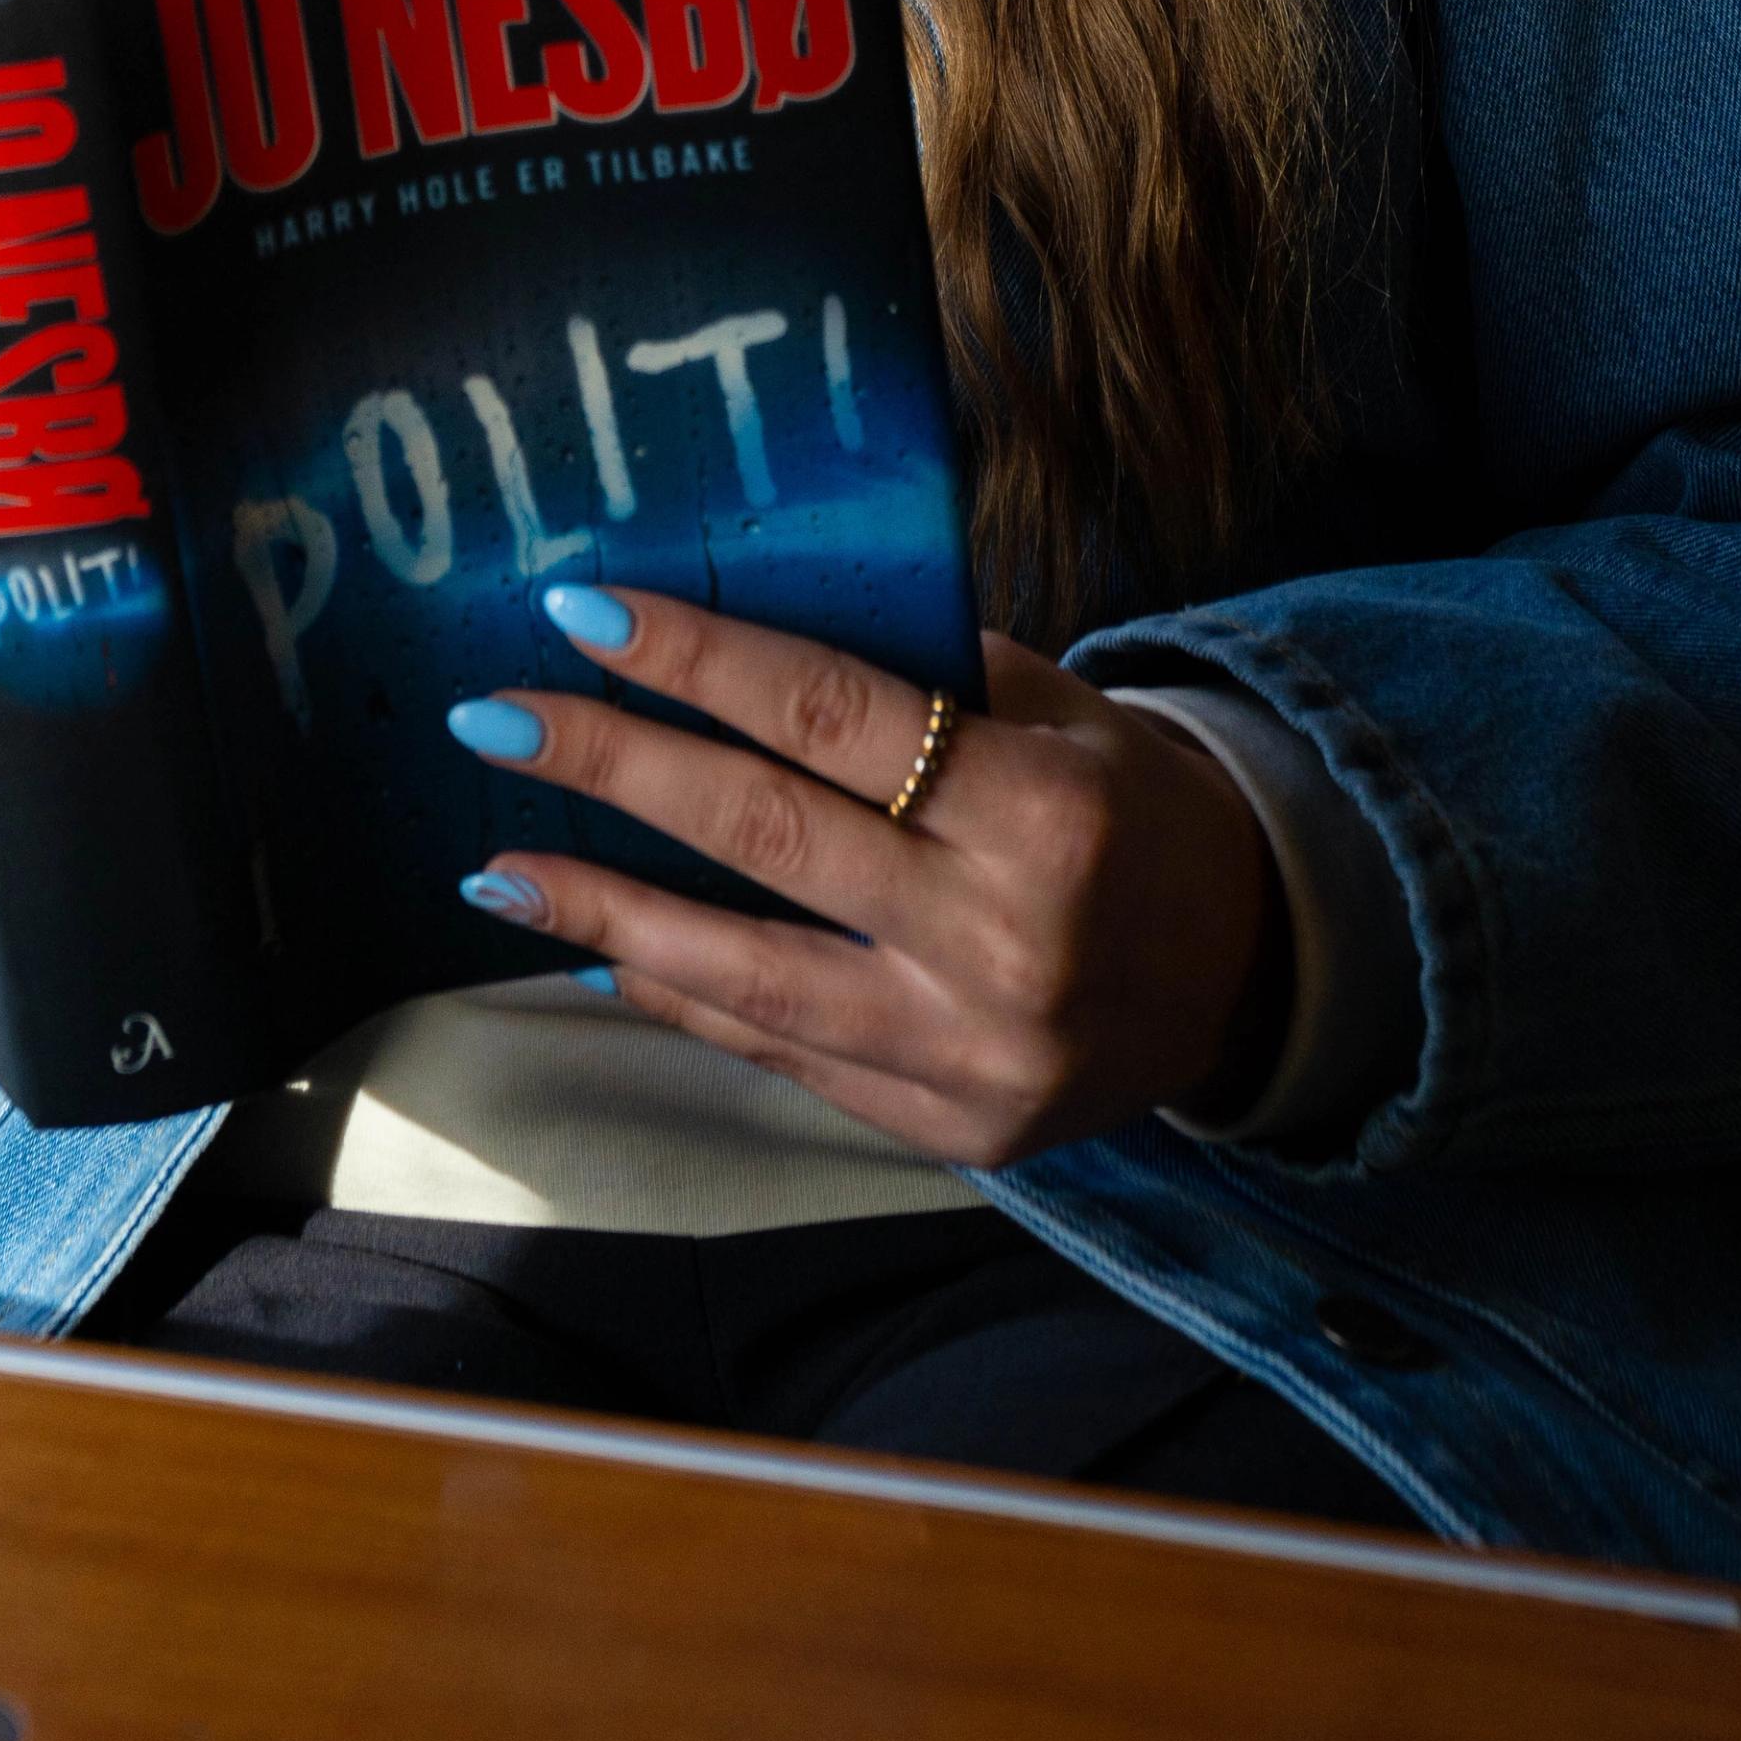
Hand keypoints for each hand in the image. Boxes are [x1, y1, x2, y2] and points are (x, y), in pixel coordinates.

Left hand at [446, 587, 1282, 1166]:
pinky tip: (598, 950)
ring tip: (493, 870)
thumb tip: (732, 624)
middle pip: (765, 837)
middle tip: (492, 719)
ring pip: (747, 976)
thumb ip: (920, 675)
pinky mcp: (949, 1130)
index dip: (697, 661)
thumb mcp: (1060, 708)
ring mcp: (971, 1053)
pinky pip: (783, 1056)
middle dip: (612, 770)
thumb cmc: (1129, 806)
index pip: (830, 714)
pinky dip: (683, 1000)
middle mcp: (1003, 938)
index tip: (578, 610)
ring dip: (602, 913)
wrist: (1248, 976)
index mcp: (1043, 807)